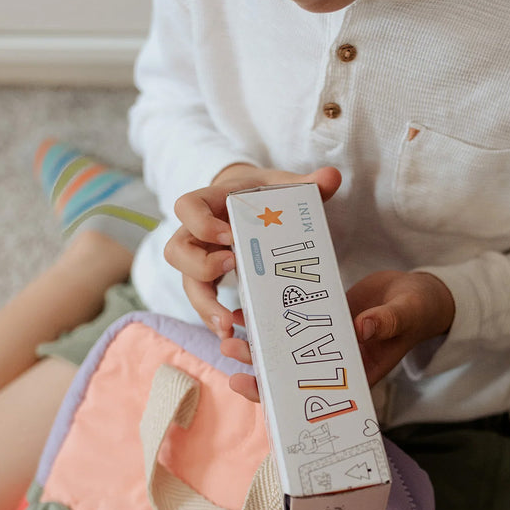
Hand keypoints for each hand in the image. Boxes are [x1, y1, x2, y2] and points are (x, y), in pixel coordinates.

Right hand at [164, 163, 341, 344]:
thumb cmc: (261, 196)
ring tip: (227, 324)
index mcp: (210, 203)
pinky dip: (213, 318)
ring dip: (204, 305)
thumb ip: (306, 183)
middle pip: (177, 251)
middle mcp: (196, 233)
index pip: (187, 207)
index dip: (201, 223)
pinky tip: (231, 332)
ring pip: (187, 282)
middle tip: (232, 269)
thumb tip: (332, 177)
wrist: (249, 206)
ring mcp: (199, 258)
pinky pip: (202, 301)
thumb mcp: (280, 186)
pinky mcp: (208, 281)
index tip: (230, 235)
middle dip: (200, 266)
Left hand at [223, 269, 455, 403]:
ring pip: (283, 351)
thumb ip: (387, 322)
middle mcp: (334, 363)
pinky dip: (266, 318)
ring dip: (255, 344)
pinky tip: (244, 309)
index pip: (310, 394)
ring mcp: (324, 342)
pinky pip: (289, 325)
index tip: (251, 386)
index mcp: (354, 372)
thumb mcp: (407, 314)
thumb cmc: (418, 310)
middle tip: (232, 351)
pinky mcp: (320, 321)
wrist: (416, 295)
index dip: (278, 395)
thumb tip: (362, 326)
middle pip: (288, 374)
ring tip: (229, 332)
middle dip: (257, 367)